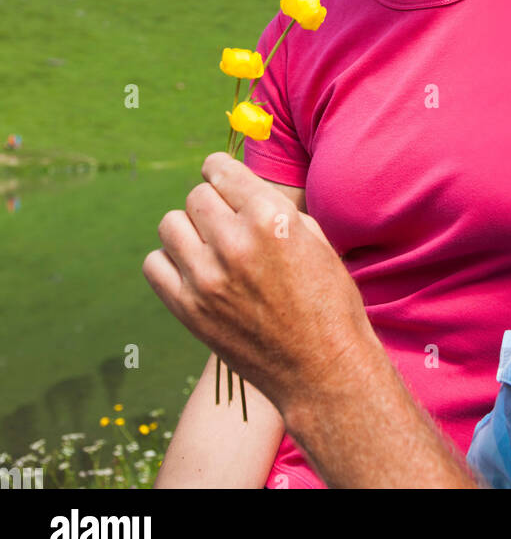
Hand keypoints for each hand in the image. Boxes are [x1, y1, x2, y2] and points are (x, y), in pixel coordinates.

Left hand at [143, 153, 377, 423]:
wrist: (323, 369)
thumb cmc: (328, 301)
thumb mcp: (314, 238)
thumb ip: (271, 207)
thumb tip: (237, 189)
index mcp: (269, 217)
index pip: (219, 169)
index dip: (221, 171)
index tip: (223, 180)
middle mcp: (234, 242)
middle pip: (196, 196)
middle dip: (211, 203)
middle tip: (226, 222)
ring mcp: (206, 278)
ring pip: (171, 224)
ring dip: (188, 229)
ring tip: (209, 246)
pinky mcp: (188, 310)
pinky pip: (154, 265)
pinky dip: (170, 262)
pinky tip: (193, 270)